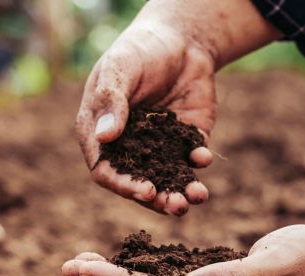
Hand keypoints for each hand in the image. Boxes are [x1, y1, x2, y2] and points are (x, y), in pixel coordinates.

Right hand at [75, 0, 280, 215]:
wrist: (180, 39)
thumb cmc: (139, 50)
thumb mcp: (120, 69)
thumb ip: (112, 101)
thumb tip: (104, 136)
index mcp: (101, 133)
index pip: (106, 170)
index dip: (124, 185)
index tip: (145, 192)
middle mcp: (129, 147)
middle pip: (138, 183)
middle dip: (158, 199)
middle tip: (176, 206)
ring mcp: (158, 146)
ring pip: (168, 179)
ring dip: (181, 191)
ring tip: (197, 197)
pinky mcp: (186, 140)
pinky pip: (192, 159)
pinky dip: (198, 161)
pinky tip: (203, 156)